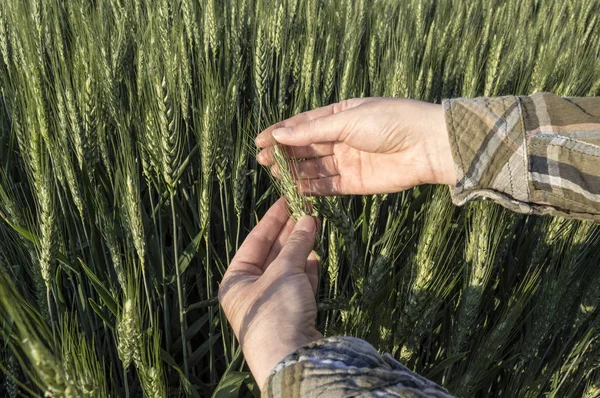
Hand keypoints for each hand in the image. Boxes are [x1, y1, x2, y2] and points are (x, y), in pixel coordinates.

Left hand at [218, 199, 321, 389]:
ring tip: (314, 224)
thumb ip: (296, 245)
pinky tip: (316, 253)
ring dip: (301, 248)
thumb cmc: (276, 312)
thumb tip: (307, 219)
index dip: (272, 219)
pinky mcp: (292, 313)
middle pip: (272, 254)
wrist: (292, 358)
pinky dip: (308, 269)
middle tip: (306, 209)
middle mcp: (251, 291)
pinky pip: (299, 284)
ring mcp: (273, 303)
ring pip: (288, 268)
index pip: (254, 241)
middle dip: (290, 232)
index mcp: (236, 280)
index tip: (286, 199)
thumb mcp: (284, 272)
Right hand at [256, 97, 455, 194]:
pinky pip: (327, 187)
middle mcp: (342, 138)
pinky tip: (294, 190)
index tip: (258, 141)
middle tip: (262, 161)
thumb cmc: (390, 122)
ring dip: (294, 171)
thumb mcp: (347, 120)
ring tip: (274, 174)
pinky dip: (311, 189)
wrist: (427, 146)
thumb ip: (312, 130)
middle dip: (284, 154)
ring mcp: (347, 161)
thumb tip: (280, 134)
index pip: (303, 124)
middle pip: (306, 147)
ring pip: (313, 168)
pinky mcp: (355, 183)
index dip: (280, 133)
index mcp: (340, 115)